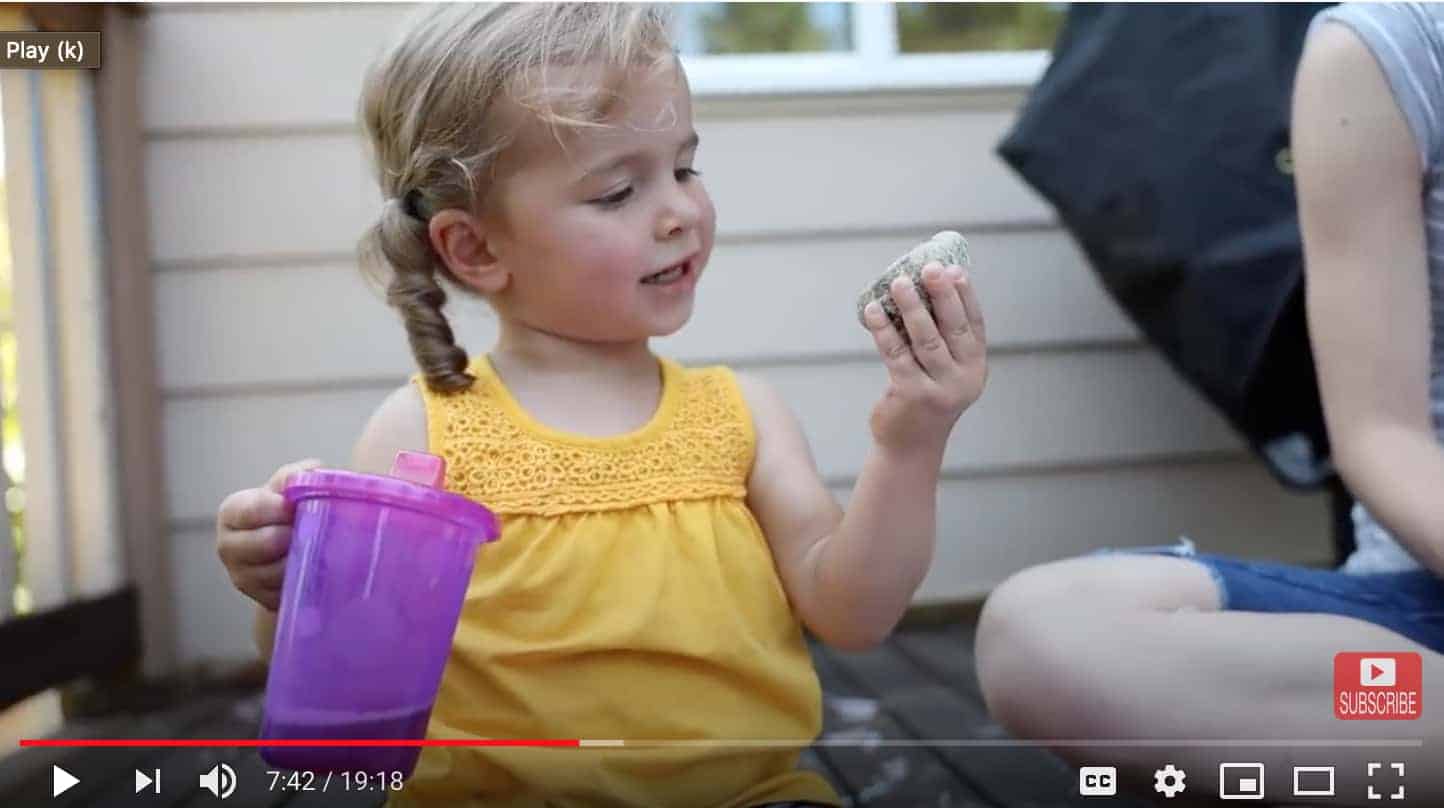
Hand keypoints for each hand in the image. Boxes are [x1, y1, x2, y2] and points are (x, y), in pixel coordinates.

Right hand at [215, 458, 321, 610]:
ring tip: (316, 548)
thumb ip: (295, 476)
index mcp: (233, 513)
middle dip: (291, 536)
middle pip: (261, 545)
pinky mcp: (261, 599)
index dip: (277, 509)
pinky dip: (302, 582)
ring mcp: (242, 577)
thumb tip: (310, 473)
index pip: (250, 510)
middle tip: (311, 530)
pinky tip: (313, 569)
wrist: (292, 548)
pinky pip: (285, 593)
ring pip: (274, 573)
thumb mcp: (289, 486)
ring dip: (300, 560)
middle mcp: (228, 546)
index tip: (296, 508)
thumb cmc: (290, 510)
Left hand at [863, 262, 986, 453]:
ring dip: (911, 307)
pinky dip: (883, 329)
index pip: (975, 324)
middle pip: (954, 328)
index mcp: (976, 367)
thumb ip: (941, 339)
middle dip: (942, 294)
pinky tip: (873, 310)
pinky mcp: (911, 393)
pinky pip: (895, 353)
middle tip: (929, 268)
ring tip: (898, 283)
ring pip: (925, 339)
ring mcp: (939, 387)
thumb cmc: (925, 397)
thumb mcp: (944, 371)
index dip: (965, 295)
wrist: (911, 446)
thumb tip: (922, 288)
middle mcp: (964, 378)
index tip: (954, 269)